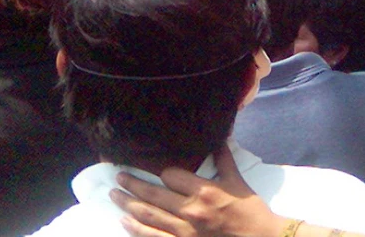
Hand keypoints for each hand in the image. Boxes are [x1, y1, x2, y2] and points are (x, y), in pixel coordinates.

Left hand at [111, 146, 286, 236]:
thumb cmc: (250, 211)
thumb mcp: (238, 182)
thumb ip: (224, 159)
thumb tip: (220, 137)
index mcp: (204, 191)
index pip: (171, 176)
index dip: (162, 173)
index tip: (159, 172)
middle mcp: (190, 211)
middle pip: (153, 195)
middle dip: (132, 185)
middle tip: (118, 177)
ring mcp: (184, 232)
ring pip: (148, 217)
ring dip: (128, 205)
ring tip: (114, 196)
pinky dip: (137, 230)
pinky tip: (125, 222)